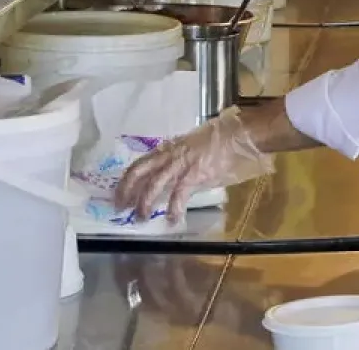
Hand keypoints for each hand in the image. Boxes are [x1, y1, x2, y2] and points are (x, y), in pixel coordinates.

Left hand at [114, 107, 273, 223]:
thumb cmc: (222, 140)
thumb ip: (183, 161)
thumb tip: (177, 177)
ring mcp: (181, 164)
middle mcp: (170, 155)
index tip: (119, 193)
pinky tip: (173, 221)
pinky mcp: (194, 174)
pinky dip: (174, 209)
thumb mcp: (195, 149)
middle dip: (126, 190)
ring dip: (145, 203)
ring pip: (154, 184)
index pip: (141, 163)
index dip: (127, 179)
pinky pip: (179, 194)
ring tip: (141, 218)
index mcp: (170, 148)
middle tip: (120, 207)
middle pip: (139, 171)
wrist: (239, 136)